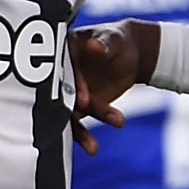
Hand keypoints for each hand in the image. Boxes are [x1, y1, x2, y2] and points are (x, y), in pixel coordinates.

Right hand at [66, 21, 155, 153]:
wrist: (131, 55)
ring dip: (79, 132)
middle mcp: (58, 76)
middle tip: (88, 122)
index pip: (61, 70)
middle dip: (71, 111)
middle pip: (59, 96)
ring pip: (68, 115)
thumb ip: (103, 43)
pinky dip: (84, 138)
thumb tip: (94, 46)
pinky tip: (93, 149)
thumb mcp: (113, 38)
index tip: (83, 99)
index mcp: (60, 53)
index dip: (72, 85)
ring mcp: (65, 94)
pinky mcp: (77, 108)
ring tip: (93, 148)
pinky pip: (77, 125)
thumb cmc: (117, 40)